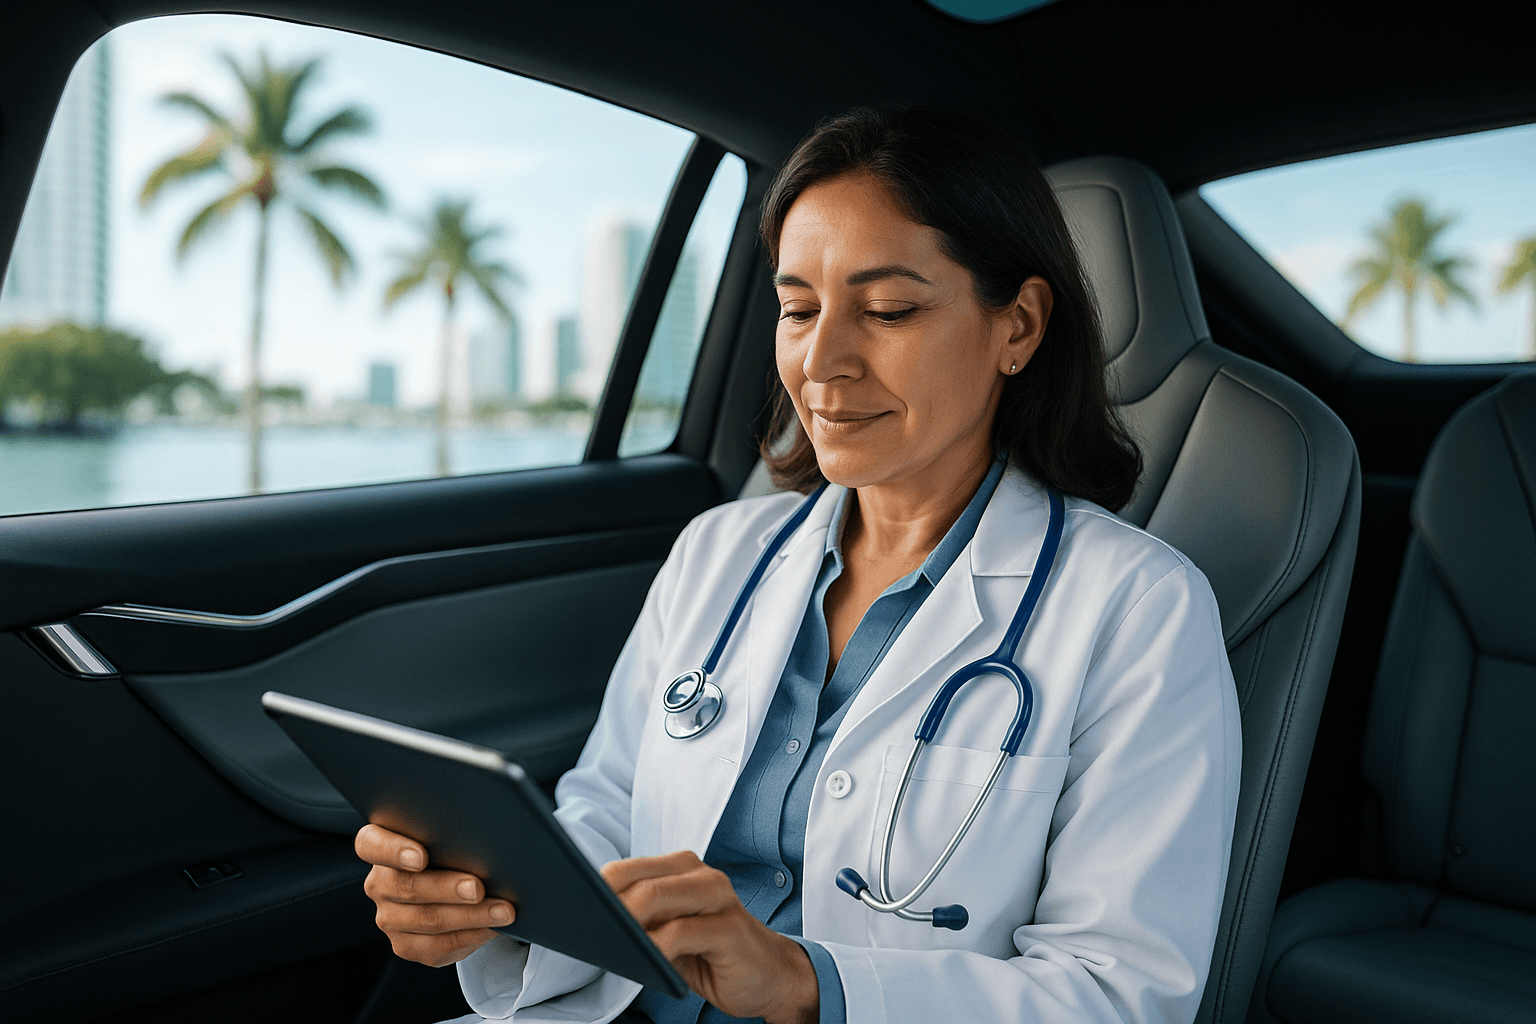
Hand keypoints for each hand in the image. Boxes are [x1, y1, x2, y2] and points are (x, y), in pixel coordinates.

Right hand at [355, 822, 515, 966]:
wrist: (454, 890)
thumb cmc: (451, 851)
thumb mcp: (448, 837)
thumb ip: (452, 834)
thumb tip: (489, 839)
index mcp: (379, 846)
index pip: (371, 845)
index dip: (394, 851)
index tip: (421, 857)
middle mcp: (379, 884)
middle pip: (406, 887)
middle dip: (447, 888)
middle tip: (478, 887)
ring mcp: (389, 918)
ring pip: (427, 920)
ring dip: (470, 916)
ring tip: (502, 910)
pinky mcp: (406, 946)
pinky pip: (438, 946)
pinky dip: (472, 935)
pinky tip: (493, 926)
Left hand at [602, 851, 818, 1023]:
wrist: (772, 975)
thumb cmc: (714, 954)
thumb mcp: (672, 934)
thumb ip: (645, 921)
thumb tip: (596, 921)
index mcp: (683, 869)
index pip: (630, 868)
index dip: (599, 886)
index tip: (572, 906)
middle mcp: (702, 875)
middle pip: (639, 878)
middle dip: (607, 902)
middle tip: (585, 926)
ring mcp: (718, 898)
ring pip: (657, 896)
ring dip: (626, 920)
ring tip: (608, 941)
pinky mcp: (730, 928)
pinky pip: (681, 932)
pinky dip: (656, 947)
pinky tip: (646, 959)